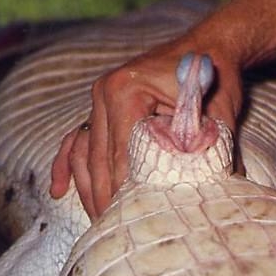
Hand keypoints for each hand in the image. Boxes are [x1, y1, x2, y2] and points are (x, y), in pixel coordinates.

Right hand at [50, 40, 242, 218]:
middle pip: (98, 157)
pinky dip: (68, 163)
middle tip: (112, 229)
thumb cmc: (212, 75)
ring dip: (88, 188)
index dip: (124, 192)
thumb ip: (207, 147)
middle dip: (104, 197)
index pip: (120, 154)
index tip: (127, 221)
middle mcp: (104, 93)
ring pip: (85, 152)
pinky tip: (59, 188)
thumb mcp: (216, 110)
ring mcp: (99, 99)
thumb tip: (206, 188)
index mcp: (126, 90)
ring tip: (98, 220)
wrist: (207, 47)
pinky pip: (78, 137)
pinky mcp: (102, 106)